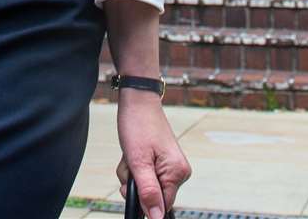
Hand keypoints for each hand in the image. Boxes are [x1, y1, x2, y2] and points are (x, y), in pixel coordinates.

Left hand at [115, 91, 190, 218]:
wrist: (137, 100)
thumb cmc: (138, 125)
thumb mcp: (138, 162)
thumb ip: (148, 191)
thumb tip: (156, 217)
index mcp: (177, 173)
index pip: (162, 204)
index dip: (144, 200)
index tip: (130, 186)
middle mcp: (178, 171)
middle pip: (152, 195)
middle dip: (135, 183)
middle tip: (129, 163)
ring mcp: (170, 166)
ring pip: (146, 184)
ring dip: (132, 173)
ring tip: (130, 154)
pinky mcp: (162, 161)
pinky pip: (145, 174)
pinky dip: (134, 166)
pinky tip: (131, 152)